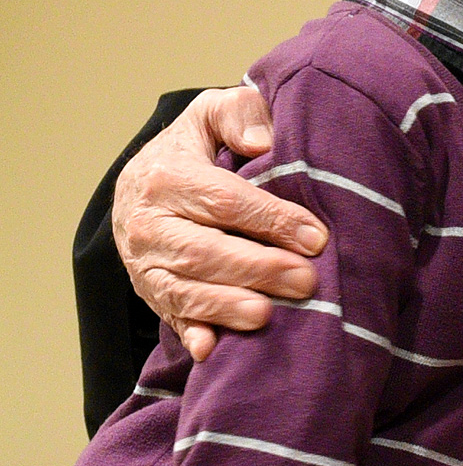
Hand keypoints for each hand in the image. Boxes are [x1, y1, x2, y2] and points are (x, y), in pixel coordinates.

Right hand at [113, 85, 324, 358]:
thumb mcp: (212, 115)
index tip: (315, 237)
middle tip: (306, 281)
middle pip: (204, 251)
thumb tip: (263, 141)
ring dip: (227, 306)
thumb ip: (239, 115)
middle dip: (258, 269)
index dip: (272, 220)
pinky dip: (191, 334)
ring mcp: (145, 264)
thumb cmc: (196, 148)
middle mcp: (147, 223)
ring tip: (268, 316)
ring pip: (184, 289)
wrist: (143, 182)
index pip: (224, 201)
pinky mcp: (150, 294)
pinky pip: (169, 318)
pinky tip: (213, 350)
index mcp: (166, 176)